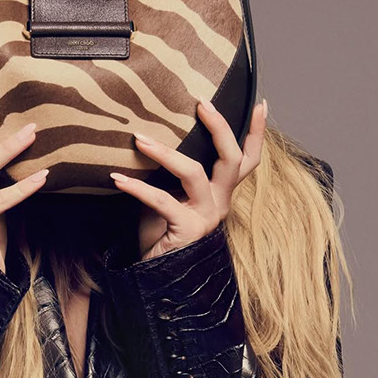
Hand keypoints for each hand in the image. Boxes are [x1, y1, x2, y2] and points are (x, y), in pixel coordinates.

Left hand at [111, 99, 266, 259]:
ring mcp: (206, 217)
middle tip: (203, 104)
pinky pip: (162, 201)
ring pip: (195, 174)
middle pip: (232, 160)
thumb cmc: (159, 230)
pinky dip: (137, 188)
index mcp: (221, 193)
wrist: (154, 275)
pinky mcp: (186, 230)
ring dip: (165, 153)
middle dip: (220, 128)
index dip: (257, 133)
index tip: (259, 103)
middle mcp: (220, 203)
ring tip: (139, 139)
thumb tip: (151, 132)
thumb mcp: (170, 193)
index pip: (247, 160)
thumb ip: (172, 170)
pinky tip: (119, 178)